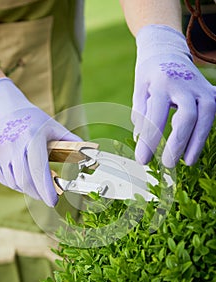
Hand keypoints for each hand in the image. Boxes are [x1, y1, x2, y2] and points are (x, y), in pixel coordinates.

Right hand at [0, 78, 80, 205]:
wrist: (4, 110)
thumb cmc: (33, 120)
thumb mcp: (53, 127)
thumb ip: (71, 141)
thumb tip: (91, 154)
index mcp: (32, 137)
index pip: (39, 168)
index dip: (46, 188)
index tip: (53, 201)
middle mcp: (13, 144)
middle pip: (26, 180)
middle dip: (38, 194)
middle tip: (47, 197)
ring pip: (15, 182)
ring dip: (28, 188)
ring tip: (36, 182)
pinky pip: (5, 179)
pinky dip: (16, 182)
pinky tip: (23, 175)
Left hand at [132, 25, 215, 167]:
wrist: (167, 51)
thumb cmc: (150, 76)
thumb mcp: (139, 91)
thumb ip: (141, 115)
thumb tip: (143, 141)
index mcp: (161, 83)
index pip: (156, 117)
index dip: (149, 141)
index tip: (142, 159)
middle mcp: (184, 84)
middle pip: (187, 117)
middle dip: (178, 143)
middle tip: (167, 163)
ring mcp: (201, 87)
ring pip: (206, 116)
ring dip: (197, 142)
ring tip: (187, 162)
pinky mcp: (211, 91)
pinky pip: (214, 112)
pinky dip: (206, 130)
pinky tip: (197, 146)